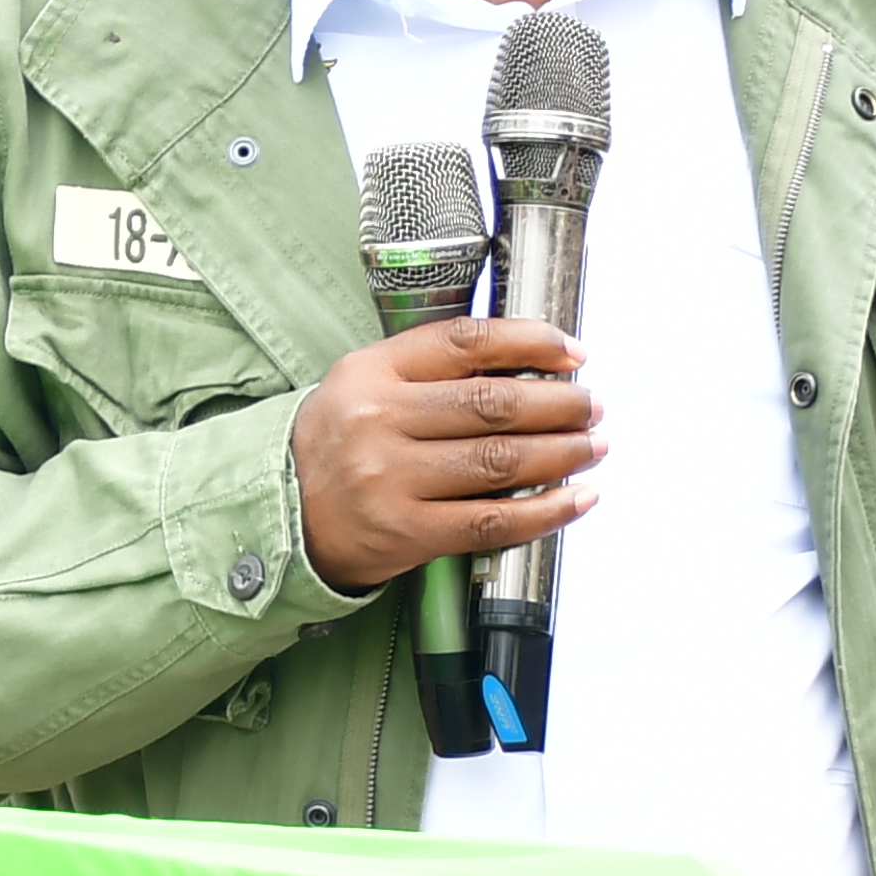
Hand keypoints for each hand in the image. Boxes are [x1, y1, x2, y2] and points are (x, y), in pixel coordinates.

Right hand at [292, 319, 604, 597]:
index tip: (573, 353)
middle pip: (494, 404)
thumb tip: (532, 363)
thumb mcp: (367, 381)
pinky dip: (546, 511)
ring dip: (562, 453)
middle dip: (560, 404)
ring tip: (592, 446)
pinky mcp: (407, 533)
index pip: (466, 342)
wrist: (283, 511)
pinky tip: (576, 498)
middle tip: (592, 406)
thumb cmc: (340, 442)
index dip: (531, 342)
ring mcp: (391, 480)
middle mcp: (379, 421)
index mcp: (374, 372)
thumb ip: (435, 368)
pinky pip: (493, 522)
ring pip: (501, 462)